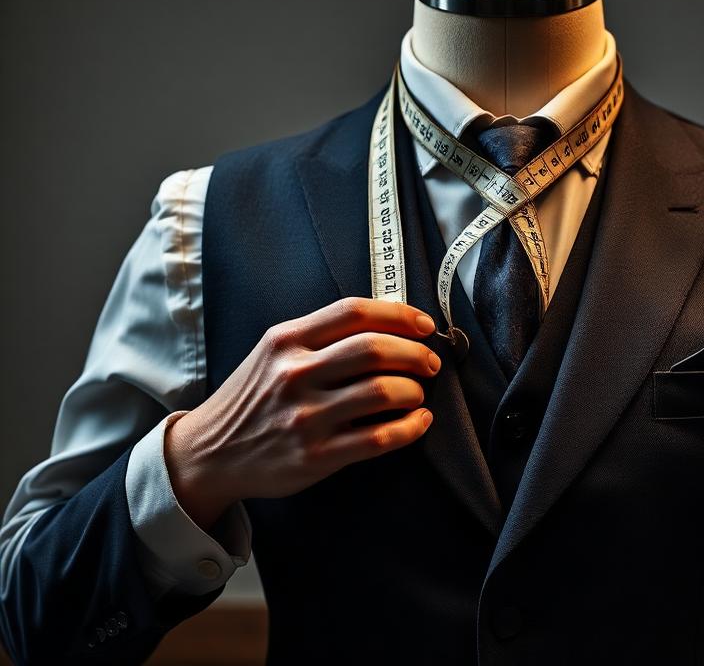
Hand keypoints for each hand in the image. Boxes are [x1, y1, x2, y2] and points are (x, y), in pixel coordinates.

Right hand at [164, 297, 440, 530]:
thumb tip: (390, 323)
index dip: (399, 314)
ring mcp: (305, 417)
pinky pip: (379, 437)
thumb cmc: (253, 397)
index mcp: (287, 340)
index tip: (424, 325)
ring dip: (414, 391)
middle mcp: (294, 374)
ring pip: (382, 392)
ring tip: (417, 394)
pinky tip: (419, 422)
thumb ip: (320, 336)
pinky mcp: (316, 456)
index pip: (354, 312)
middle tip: (430, 363)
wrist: (209, 453)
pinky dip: (410, 428)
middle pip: (375, 349)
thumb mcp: (273, 353)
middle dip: (415, 354)